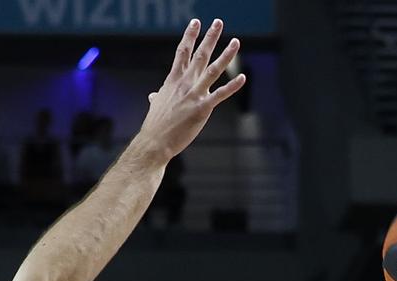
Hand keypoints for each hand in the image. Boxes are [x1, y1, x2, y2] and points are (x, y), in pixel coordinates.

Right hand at [139, 19, 245, 161]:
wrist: (155, 142)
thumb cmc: (155, 126)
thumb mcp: (156, 106)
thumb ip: (158, 97)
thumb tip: (153, 96)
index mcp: (174, 80)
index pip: (183, 52)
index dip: (190, 36)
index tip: (196, 22)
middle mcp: (185, 83)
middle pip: (200, 55)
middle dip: (210, 37)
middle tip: (218, 22)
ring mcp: (194, 95)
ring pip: (213, 70)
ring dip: (226, 55)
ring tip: (236, 42)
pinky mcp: (203, 109)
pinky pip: (220, 94)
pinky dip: (232, 86)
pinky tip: (242, 77)